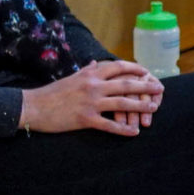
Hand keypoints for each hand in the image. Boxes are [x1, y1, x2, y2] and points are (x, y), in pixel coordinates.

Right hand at [21, 60, 164, 135]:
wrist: (34, 106)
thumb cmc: (52, 92)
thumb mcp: (71, 77)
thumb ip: (86, 70)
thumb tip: (96, 62)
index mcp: (90, 74)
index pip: (119, 67)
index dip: (136, 69)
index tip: (147, 72)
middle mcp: (93, 86)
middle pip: (126, 84)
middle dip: (145, 86)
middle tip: (159, 89)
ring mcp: (90, 103)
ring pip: (122, 104)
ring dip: (140, 106)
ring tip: (153, 108)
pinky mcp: (85, 119)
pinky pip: (109, 125)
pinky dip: (123, 129)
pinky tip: (134, 132)